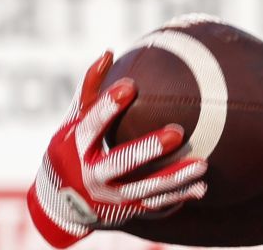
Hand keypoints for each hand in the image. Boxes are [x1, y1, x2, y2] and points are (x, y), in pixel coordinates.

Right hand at [27, 52, 207, 247]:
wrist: (59, 206)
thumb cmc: (71, 150)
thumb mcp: (72, 122)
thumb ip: (90, 90)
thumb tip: (108, 51)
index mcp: (77, 147)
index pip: (92, 125)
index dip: (108, 106)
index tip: (130, 85)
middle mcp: (93, 174)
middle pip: (121, 162)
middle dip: (148, 149)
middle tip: (178, 131)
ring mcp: (112, 196)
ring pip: (145, 188)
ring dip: (175, 178)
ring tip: (203, 164)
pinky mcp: (127, 211)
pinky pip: (156, 205)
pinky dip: (179, 197)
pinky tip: (202, 188)